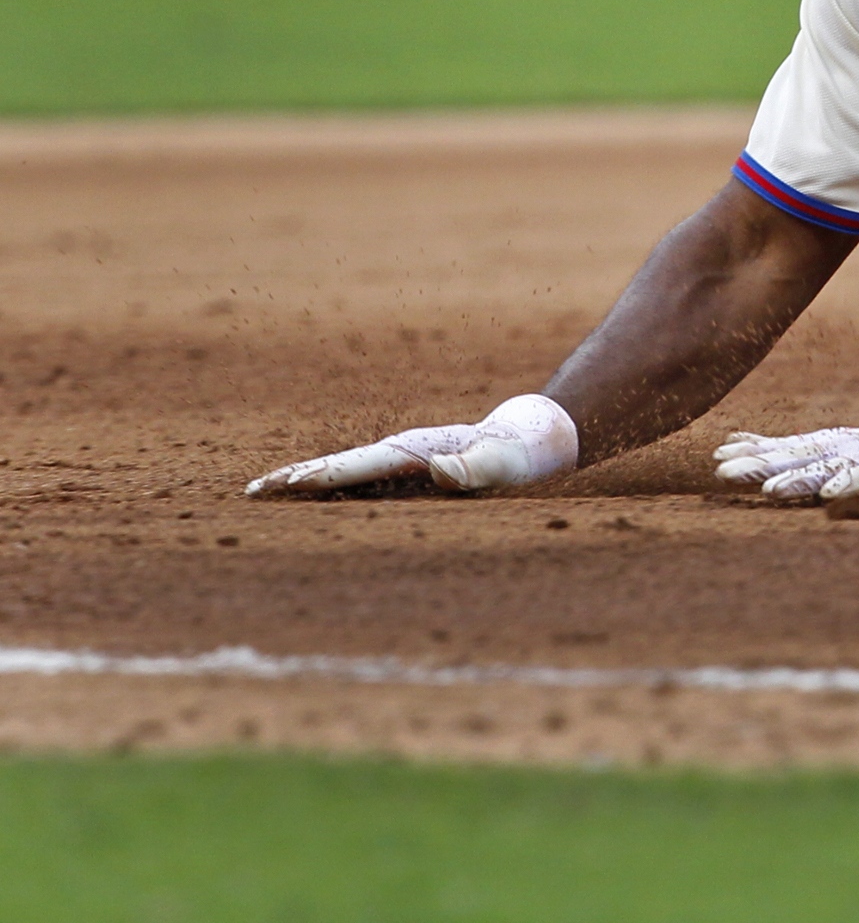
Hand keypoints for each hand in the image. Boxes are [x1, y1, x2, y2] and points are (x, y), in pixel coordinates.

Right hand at [246, 394, 578, 496]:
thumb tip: (441, 473)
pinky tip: (306, 501)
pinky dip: (327, 489)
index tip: (284, 485)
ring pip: (342, 473)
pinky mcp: (405, 475)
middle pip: (338, 465)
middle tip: (249, 493)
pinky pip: (358, 484)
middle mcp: (400, 453)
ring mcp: (400, 463)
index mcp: (415, 452)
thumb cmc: (517, 457)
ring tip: (261, 495)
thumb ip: (474, 470)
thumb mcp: (502, 467)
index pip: (358, 465)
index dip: (321, 476)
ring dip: (303, 483)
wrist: (528, 439)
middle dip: (295, 478)